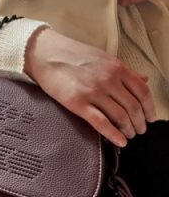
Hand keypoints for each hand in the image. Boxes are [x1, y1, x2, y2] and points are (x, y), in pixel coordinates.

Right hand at [25, 28, 156, 147]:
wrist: (46, 54)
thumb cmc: (72, 55)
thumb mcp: (103, 58)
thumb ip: (124, 71)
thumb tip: (144, 80)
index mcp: (116, 68)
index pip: (142, 92)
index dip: (150, 108)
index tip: (150, 118)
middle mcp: (108, 80)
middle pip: (133, 107)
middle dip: (139, 123)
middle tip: (139, 130)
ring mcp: (93, 92)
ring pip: (120, 116)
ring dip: (128, 130)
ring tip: (129, 136)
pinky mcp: (78, 103)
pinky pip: (100, 123)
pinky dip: (113, 134)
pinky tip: (120, 141)